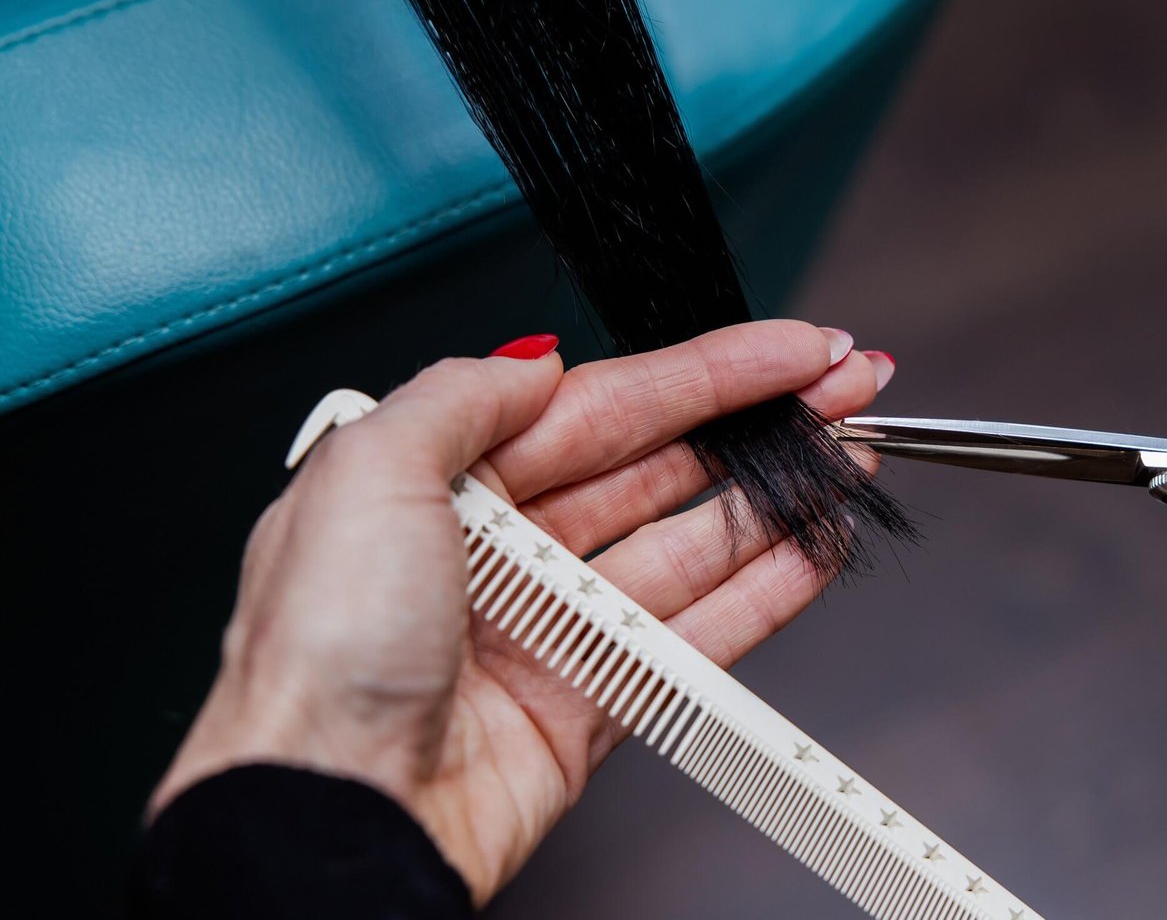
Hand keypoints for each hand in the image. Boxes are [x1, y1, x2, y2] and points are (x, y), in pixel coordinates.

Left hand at [149, 321, 893, 903]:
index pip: (604, 404)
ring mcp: (557, 627)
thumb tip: (535, 362)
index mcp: (447, 482)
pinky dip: (765, 593)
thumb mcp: (364, 474)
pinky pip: (700, 636)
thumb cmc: (314, 658)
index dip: (706, 372)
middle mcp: (505, 549)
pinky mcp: (594, 703)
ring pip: (693, 546)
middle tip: (849, 389)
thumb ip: (460, 396)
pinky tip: (815, 551)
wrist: (326, 814)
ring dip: (777, 503)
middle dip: (759, 423)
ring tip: (852, 461)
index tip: (789, 351)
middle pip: (662, 467)